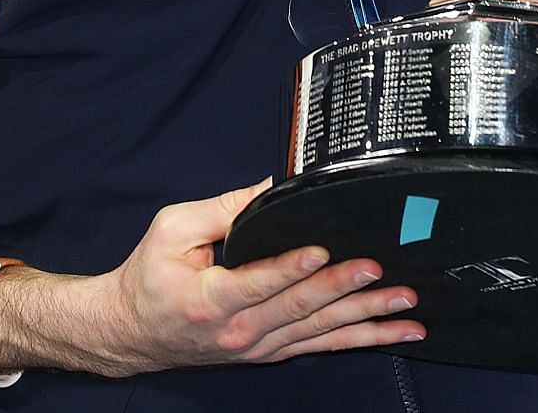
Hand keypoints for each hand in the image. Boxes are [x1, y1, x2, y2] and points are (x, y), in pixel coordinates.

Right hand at [0, 179, 421, 377]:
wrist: (132, 332)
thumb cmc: (150, 276)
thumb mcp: (172, 229)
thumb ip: (224, 209)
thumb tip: (272, 185)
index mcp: (211, 298)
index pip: (259, 282)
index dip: (292, 268)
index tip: (323, 250)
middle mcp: (240, 331)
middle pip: (301, 309)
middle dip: (344, 288)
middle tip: (380, 269)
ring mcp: (259, 346)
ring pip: (322, 332)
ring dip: (367, 318)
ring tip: (406, 305)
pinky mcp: (272, 351)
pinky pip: (323, 345)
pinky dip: (361, 339)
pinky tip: (392, 331)